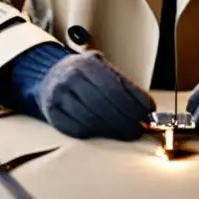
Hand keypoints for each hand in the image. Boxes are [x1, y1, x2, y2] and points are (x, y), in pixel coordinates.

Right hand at [36, 51, 155, 140]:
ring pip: (90, 119)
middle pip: (103, 104)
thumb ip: (122, 84)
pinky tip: (105, 134)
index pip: (115, 85)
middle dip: (126, 119)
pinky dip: (94, 134)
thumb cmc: (85, 76)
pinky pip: (76, 129)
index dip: (134, 100)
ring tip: (128, 133)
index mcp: (87, 64)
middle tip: (139, 128)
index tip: (148, 110)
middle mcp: (71, 78)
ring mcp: (59, 96)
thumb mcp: (102, 70)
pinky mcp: (52, 114)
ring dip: (113, 129)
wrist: (50, 77)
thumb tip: (147, 107)